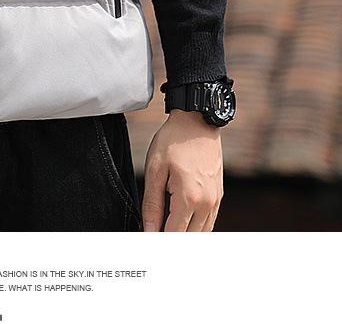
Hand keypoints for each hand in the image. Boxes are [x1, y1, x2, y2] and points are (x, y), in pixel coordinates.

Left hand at [141, 109, 223, 231]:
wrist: (196, 122)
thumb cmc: (172, 142)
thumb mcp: (155, 170)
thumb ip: (152, 204)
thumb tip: (148, 231)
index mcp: (189, 198)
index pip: (174, 235)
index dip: (159, 243)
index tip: (147, 244)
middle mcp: (206, 203)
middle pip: (190, 239)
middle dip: (172, 241)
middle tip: (154, 237)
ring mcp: (215, 200)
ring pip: (202, 233)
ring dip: (185, 236)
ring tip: (166, 230)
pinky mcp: (219, 195)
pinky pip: (209, 222)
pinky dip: (196, 227)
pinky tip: (181, 222)